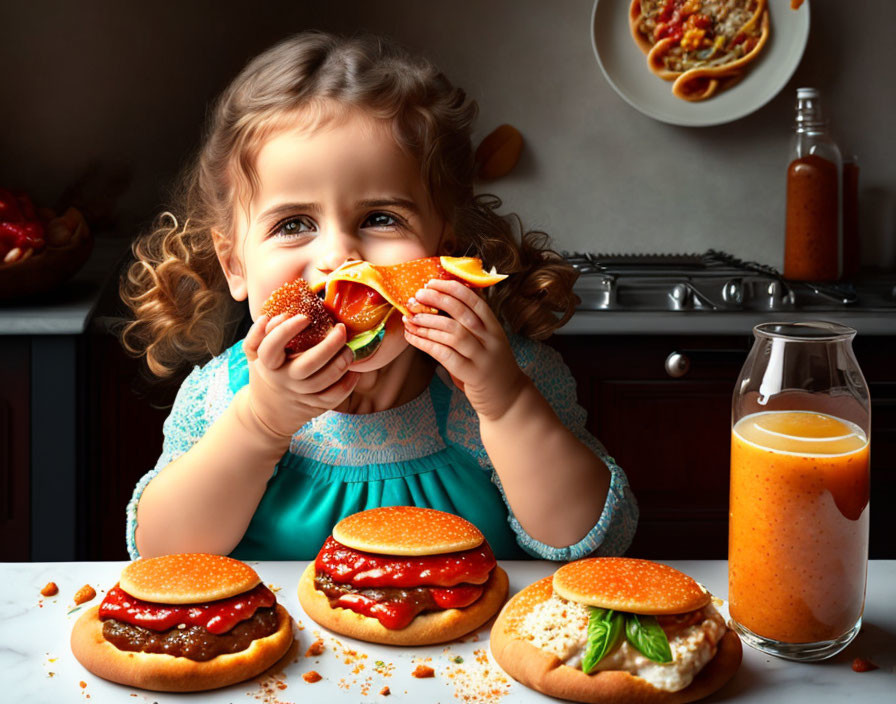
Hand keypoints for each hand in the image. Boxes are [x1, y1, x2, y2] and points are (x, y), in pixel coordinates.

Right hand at [242, 313, 359, 437]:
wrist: (267, 415)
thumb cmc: (266, 374)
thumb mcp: (254, 356)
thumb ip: (256, 335)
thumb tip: (267, 318)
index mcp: (267, 365)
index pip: (272, 348)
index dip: (286, 331)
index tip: (305, 317)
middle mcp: (284, 381)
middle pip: (306, 365)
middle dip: (328, 345)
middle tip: (340, 329)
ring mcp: (300, 395)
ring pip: (324, 381)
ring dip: (341, 363)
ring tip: (349, 348)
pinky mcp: (315, 406)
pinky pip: (334, 397)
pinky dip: (347, 384)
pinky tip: (354, 370)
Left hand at [403, 279, 527, 420]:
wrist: (509, 398)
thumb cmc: (492, 365)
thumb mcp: (489, 340)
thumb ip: (474, 323)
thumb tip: (448, 297)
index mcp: (494, 327)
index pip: (474, 301)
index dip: (452, 289)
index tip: (432, 283)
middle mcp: (491, 340)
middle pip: (462, 314)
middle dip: (437, 301)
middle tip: (417, 296)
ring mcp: (482, 358)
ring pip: (453, 333)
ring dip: (428, 323)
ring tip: (410, 317)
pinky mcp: (472, 374)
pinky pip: (445, 355)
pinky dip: (425, 343)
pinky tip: (411, 337)